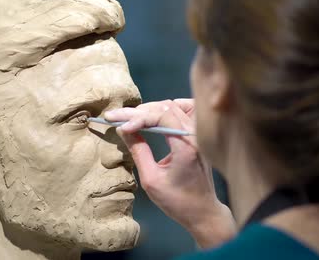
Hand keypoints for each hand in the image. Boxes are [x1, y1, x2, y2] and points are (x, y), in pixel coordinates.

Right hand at [105, 99, 235, 247]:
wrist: (203, 212)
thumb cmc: (177, 201)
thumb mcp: (151, 180)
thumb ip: (138, 151)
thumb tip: (123, 130)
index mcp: (185, 146)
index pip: (162, 115)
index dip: (138, 117)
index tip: (119, 125)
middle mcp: (195, 135)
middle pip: (166, 107)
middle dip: (139, 111)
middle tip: (116, 116)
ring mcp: (199, 135)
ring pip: (175, 106)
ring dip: (151, 109)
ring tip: (131, 116)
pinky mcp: (198, 137)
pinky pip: (185, 111)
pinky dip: (168, 109)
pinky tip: (154, 114)